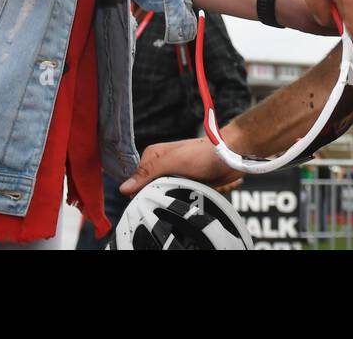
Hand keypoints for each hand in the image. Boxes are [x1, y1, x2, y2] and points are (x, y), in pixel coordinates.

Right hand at [119, 137, 240, 198]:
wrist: (229, 156)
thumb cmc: (203, 153)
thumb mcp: (173, 161)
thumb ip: (148, 173)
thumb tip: (124, 188)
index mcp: (152, 155)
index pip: (135, 181)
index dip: (140, 192)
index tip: (154, 195)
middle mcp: (160, 164)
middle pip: (147, 189)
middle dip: (156, 195)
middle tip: (171, 192)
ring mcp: (171, 174)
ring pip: (161, 194)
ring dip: (169, 197)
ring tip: (181, 192)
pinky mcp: (183, 182)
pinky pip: (174, 196)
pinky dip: (178, 198)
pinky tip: (185, 196)